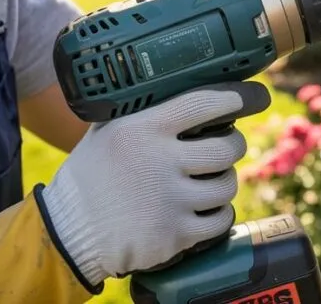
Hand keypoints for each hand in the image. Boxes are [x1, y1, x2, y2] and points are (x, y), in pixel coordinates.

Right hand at [37, 82, 269, 285]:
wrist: (67, 233)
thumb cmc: (91, 176)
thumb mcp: (107, 131)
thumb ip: (142, 111)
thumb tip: (185, 87)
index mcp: (143, 128)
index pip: (204, 102)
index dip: (236, 97)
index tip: (253, 96)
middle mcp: (159, 161)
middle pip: (227, 147)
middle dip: (234, 145)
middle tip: (226, 146)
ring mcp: (169, 200)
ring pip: (228, 184)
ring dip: (225, 181)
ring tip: (210, 180)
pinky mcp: (174, 234)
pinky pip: (219, 220)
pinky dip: (218, 214)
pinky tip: (206, 209)